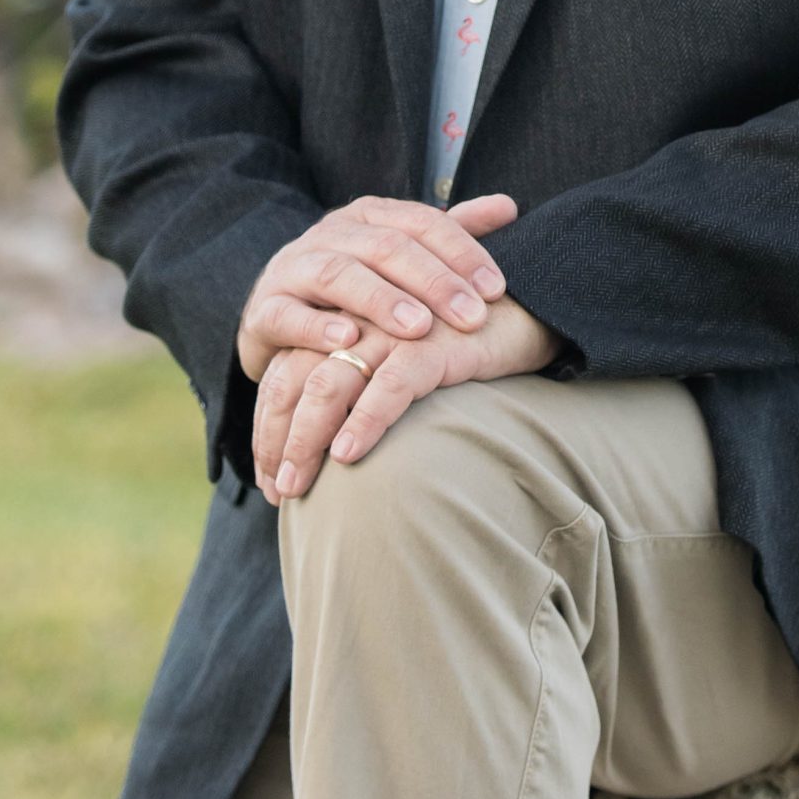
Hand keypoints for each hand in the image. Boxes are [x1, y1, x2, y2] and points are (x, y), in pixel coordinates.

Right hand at [236, 191, 518, 383]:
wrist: (277, 319)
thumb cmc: (356, 292)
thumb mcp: (400, 259)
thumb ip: (451, 234)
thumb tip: (510, 205)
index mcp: (367, 216)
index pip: (421, 222)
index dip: (462, 251)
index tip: (497, 288)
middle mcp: (329, 235)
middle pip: (386, 246)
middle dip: (434, 281)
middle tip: (473, 316)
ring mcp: (293, 270)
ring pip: (338, 274)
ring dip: (381, 299)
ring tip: (419, 327)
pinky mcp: (264, 311)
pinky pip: (286, 315)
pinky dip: (315, 327)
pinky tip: (347, 340)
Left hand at [253, 292, 561, 504]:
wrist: (530, 306)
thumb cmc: (463, 346)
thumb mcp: (405, 363)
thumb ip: (367, 387)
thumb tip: (334, 451)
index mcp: (347, 320)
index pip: (287, 371)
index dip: (270, 425)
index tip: (268, 475)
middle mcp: (362, 320)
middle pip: (295, 378)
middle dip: (278, 440)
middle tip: (276, 492)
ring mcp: (395, 330)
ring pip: (330, 383)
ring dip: (306, 439)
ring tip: (295, 486)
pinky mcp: (434, 343)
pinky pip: (390, 384)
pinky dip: (365, 420)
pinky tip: (347, 454)